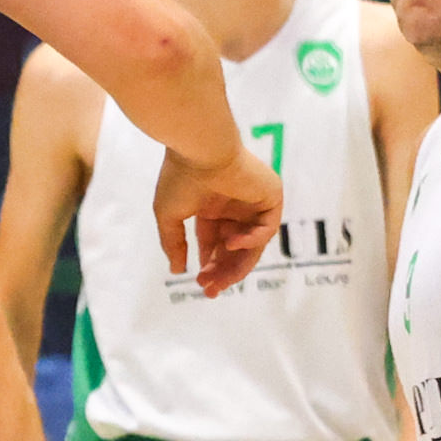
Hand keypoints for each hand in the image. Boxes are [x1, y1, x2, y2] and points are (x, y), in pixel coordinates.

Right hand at [154, 143, 282, 295]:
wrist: (201, 150)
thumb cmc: (181, 177)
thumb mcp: (169, 216)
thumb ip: (174, 244)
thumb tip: (176, 271)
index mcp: (212, 207)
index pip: (214, 243)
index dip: (209, 265)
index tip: (200, 283)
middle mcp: (234, 206)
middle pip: (234, 250)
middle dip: (223, 272)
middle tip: (210, 290)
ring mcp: (254, 202)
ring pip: (253, 245)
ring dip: (237, 265)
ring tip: (220, 279)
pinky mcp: (271, 195)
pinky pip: (267, 227)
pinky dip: (252, 239)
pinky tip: (232, 242)